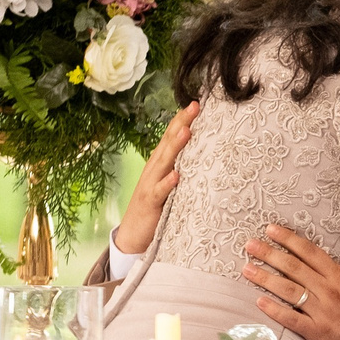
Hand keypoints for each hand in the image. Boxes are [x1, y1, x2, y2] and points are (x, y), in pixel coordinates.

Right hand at [113, 102, 197, 253]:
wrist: (133, 236)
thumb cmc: (157, 208)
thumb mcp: (171, 185)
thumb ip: (184, 169)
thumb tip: (205, 155)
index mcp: (161, 163)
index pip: (172, 137)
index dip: (182, 120)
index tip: (197, 103)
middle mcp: (154, 169)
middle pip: (168, 142)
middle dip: (181, 124)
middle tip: (194, 107)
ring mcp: (150, 185)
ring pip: (164, 162)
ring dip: (175, 147)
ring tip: (186, 132)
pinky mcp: (150, 203)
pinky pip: (159, 192)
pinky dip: (167, 183)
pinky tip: (176, 176)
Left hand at [243, 224, 339, 339]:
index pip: (309, 252)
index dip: (288, 239)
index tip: (271, 230)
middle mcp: (329, 291)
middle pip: (293, 268)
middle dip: (269, 254)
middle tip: (250, 245)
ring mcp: (322, 312)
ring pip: (289, 291)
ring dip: (265, 278)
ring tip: (247, 269)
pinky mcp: (317, 332)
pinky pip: (291, 319)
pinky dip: (274, 310)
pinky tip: (259, 301)